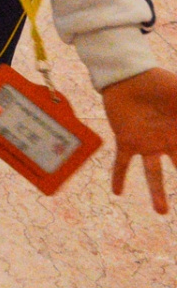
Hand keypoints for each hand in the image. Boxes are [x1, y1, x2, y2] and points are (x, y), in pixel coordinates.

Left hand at [102, 67, 176, 212]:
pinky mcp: (126, 140)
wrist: (130, 75)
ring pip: (153, 174)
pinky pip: (121, 162)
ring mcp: (147, 144)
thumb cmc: (161, 84)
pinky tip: (116, 193)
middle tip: (172, 212)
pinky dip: (118, 176)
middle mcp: (167, 144)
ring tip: (160, 212)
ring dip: (156, 193)